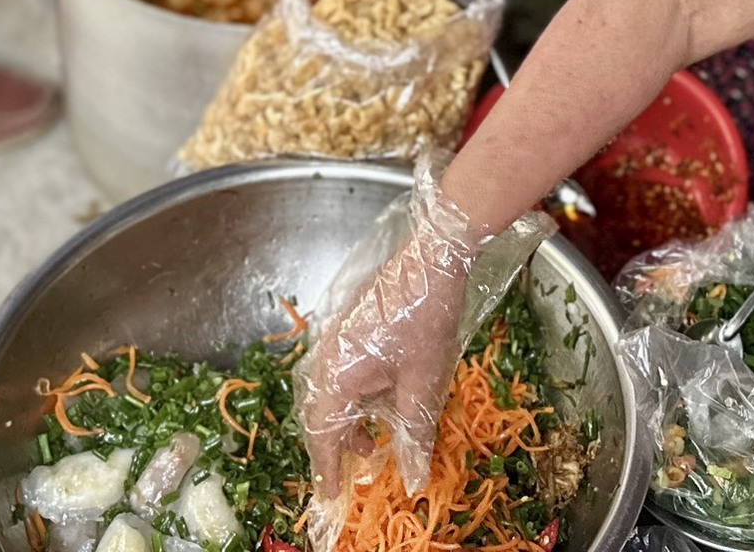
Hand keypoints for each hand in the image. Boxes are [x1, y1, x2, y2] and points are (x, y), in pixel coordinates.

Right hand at [301, 225, 474, 499]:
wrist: (432, 259)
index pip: (323, 433)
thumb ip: (413, 433)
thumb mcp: (423, 384)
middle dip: (337, 444)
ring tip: (376, 438)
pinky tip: (381, 401)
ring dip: (350, 420)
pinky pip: (342, 373)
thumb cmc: (426, 320)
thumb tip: (411, 480)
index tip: (331, 494)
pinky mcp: (350, 328)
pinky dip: (356, 397)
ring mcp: (336, 340)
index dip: (327, 466)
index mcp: (338, 374)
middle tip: (356, 468)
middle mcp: (328, 358)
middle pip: (321, 413)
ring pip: (332, 393)